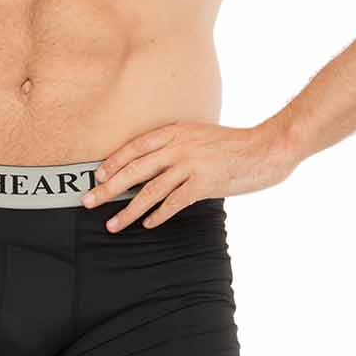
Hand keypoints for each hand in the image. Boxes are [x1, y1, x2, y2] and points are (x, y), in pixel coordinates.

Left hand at [79, 119, 297, 230]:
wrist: (266, 148)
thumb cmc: (234, 145)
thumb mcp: (200, 135)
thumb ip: (178, 145)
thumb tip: (155, 164)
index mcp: (176, 131)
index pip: (136, 146)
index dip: (114, 162)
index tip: (98, 175)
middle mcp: (179, 145)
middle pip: (135, 169)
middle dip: (108, 187)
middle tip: (90, 201)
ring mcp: (191, 164)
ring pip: (150, 190)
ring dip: (128, 210)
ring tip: (113, 224)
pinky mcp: (204, 183)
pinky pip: (173, 202)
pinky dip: (158, 215)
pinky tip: (147, 224)